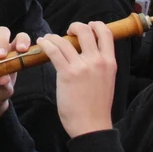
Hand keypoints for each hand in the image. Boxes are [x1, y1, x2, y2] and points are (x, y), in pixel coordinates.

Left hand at [38, 22, 116, 137]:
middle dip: (75, 26)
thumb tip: (89, 54)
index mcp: (110, 62)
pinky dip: (46, 44)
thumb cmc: (97, 107)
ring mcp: (82, 66)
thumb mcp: (107, 81)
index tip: (87, 28)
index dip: (95, 25)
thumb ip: (100, 66)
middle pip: (86, 31)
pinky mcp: (67, 74)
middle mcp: (97, 61)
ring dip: (54, 36)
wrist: (92, 126)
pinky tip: (42, 43)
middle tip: (68, 32)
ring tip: (48, 38)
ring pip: (65, 40)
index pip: (106, 33)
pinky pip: (54, 51)